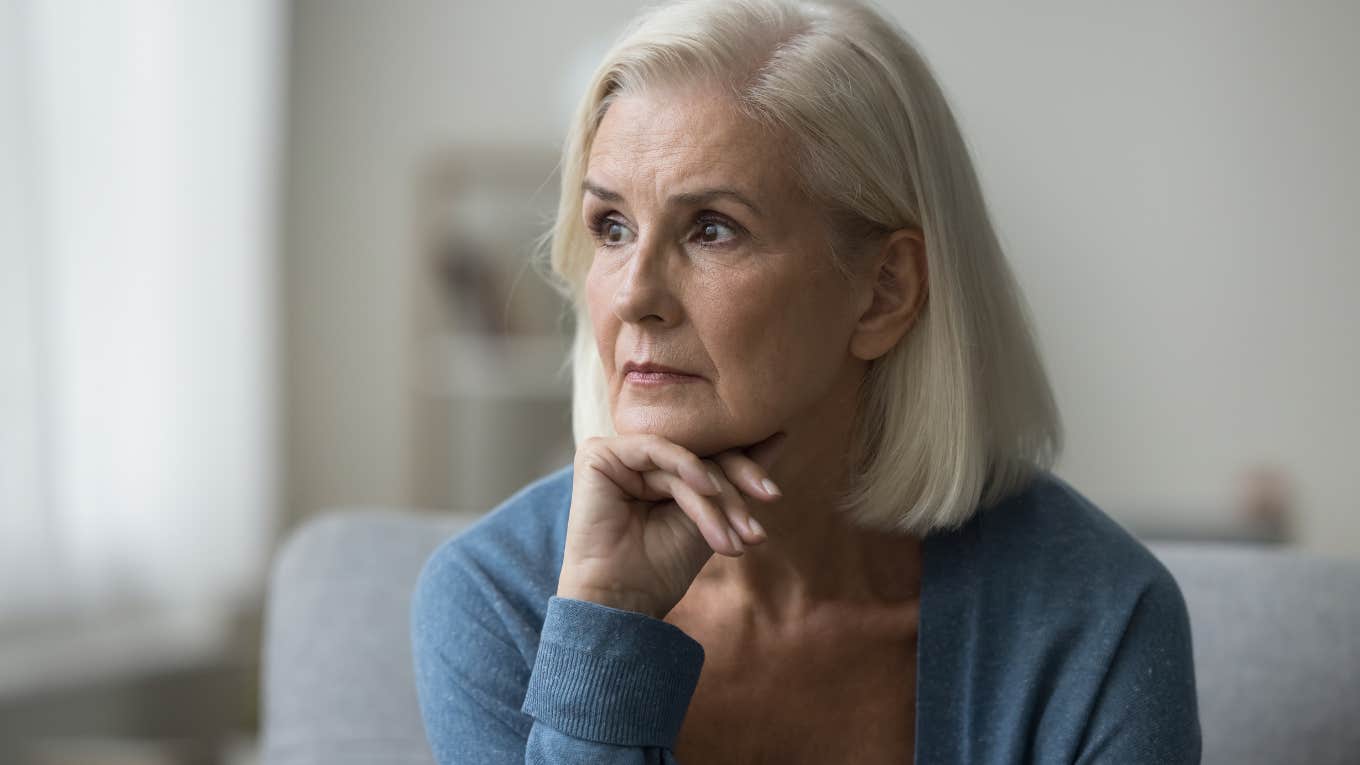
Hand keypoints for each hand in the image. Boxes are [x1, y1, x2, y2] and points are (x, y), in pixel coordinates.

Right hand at [556, 431, 786, 618]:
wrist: (622, 601)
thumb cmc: (662, 566)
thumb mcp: (712, 517)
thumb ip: (736, 476)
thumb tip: (779, 435)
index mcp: (658, 470)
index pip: (710, 458)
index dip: (744, 474)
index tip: (774, 495)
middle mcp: (635, 458)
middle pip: (700, 455)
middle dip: (735, 491)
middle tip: (755, 528)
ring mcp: (616, 454)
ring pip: (684, 459)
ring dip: (714, 501)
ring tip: (731, 540)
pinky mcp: (597, 455)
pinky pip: (656, 448)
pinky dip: (686, 466)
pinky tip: (707, 490)